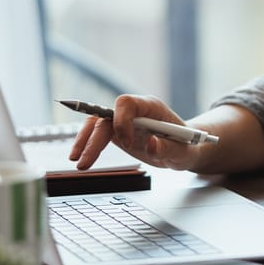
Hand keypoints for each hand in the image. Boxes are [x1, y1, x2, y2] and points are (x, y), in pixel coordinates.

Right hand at [69, 94, 200, 171]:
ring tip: (76, 161)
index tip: (127, 143)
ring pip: (97, 124)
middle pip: (106, 116)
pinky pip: (98, 134)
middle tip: (85, 161)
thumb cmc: (187, 146)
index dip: (121, 120)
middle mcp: (135, 111)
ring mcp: (125, 121)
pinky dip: (87, 144)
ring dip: (84, 140)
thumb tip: (151, 144)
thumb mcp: (183, 151)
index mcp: (151, 107)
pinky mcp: (119, 132)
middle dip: (94, 137)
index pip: (126, 103)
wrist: (184, 148)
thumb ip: (168, 148)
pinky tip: (80, 157)